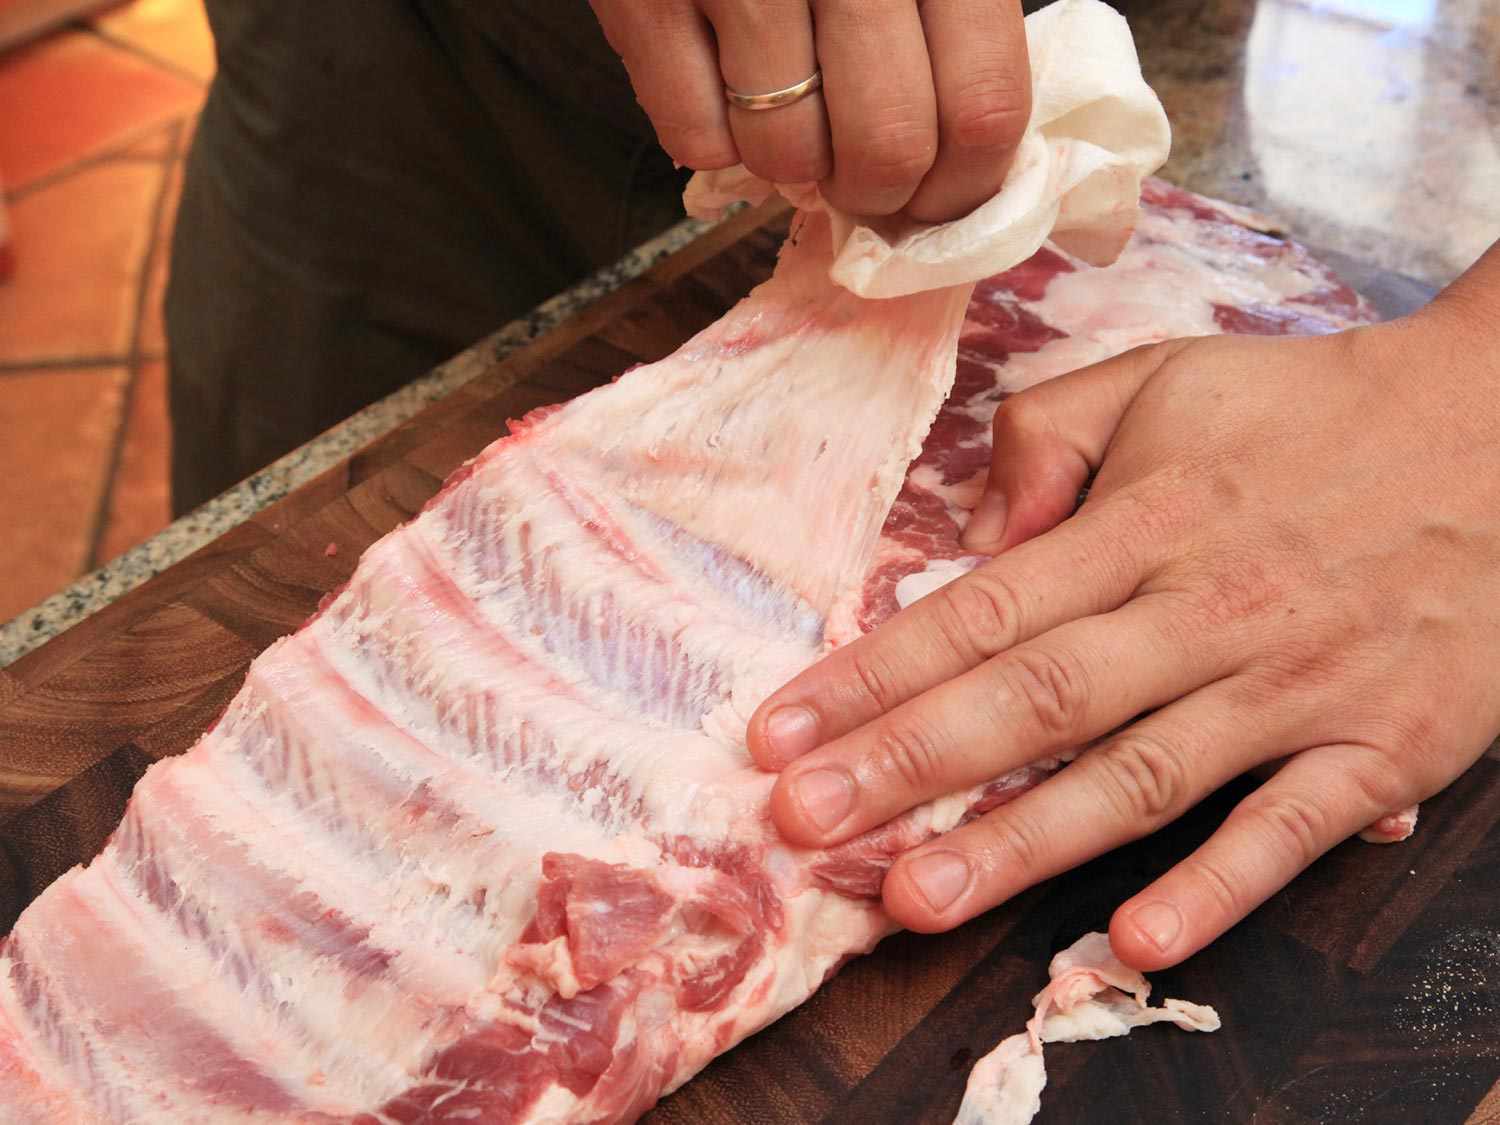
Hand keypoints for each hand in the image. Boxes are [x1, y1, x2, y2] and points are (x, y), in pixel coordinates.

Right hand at [587, 0, 1030, 220]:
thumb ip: (956, 24)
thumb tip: (959, 158)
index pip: (983, 108)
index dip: (963, 185)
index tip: (937, 196)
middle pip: (888, 149)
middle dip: (873, 190)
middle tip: (856, 172)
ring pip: (788, 155)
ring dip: (790, 164)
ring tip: (785, 111)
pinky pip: (698, 137)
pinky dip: (713, 139)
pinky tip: (720, 83)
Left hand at [747, 244, 1499, 969]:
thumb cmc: (1311, 411)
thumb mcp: (1167, 376)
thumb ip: (1047, 434)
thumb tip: (969, 530)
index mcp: (1143, 522)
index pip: (980, 610)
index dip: (870, 675)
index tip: (779, 732)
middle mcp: (1204, 608)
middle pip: (1034, 699)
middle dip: (906, 765)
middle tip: (800, 826)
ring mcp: (1295, 683)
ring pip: (1139, 774)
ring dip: (1022, 843)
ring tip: (913, 897)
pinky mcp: (1384, 743)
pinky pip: (1292, 826)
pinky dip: (1220, 884)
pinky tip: (1134, 936)